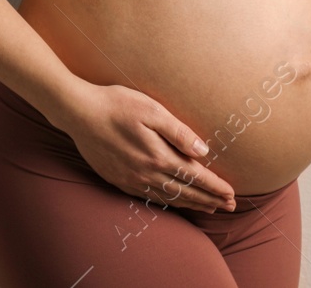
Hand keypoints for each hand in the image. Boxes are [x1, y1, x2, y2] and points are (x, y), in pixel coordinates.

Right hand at [55, 81, 236, 213]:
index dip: (215, 186)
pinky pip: (149, 197)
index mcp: (158, 155)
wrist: (78, 112)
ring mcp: (131, 179)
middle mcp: (146, 173)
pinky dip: (167, 202)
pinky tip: (173, 201)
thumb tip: (202, 152)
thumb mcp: (152, 110)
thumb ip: (179, 132)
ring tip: (208, 207)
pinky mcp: (119, 180)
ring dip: (191, 203)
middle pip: (185, 192)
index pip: (195, 176)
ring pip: (168, 198)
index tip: (231, 194)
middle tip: (229, 206)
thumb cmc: (116, 104)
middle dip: (209, 199)